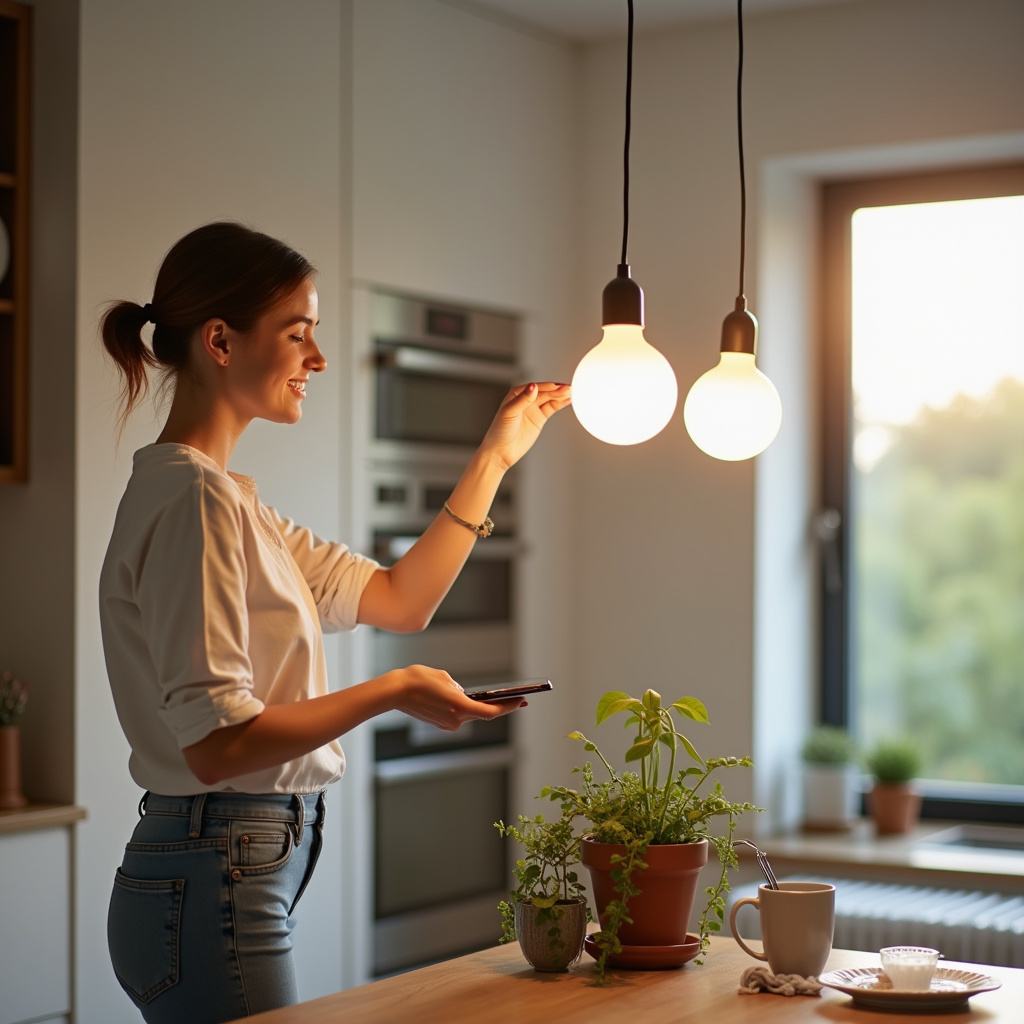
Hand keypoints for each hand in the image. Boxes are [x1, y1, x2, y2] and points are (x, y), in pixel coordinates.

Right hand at [390, 665, 522, 730]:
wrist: (395, 692)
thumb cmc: (418, 679)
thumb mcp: (444, 677)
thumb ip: (457, 688)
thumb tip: (462, 696)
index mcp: (459, 706)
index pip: (490, 711)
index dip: (509, 707)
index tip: (521, 701)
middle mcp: (455, 720)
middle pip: (483, 714)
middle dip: (501, 707)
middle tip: (518, 700)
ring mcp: (447, 724)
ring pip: (470, 715)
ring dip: (479, 706)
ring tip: (495, 696)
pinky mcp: (440, 724)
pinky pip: (458, 716)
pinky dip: (465, 708)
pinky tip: (468, 700)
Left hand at [478, 382, 570, 470]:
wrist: (500, 452)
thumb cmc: (499, 431)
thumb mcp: (510, 413)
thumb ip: (523, 399)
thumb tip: (534, 386)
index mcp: (516, 393)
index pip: (535, 388)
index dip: (547, 387)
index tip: (558, 386)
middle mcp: (526, 399)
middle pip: (544, 392)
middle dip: (556, 390)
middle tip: (569, 389)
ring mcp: (533, 408)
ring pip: (550, 399)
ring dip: (560, 395)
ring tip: (572, 393)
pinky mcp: (539, 418)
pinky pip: (551, 408)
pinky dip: (560, 403)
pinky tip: (568, 400)